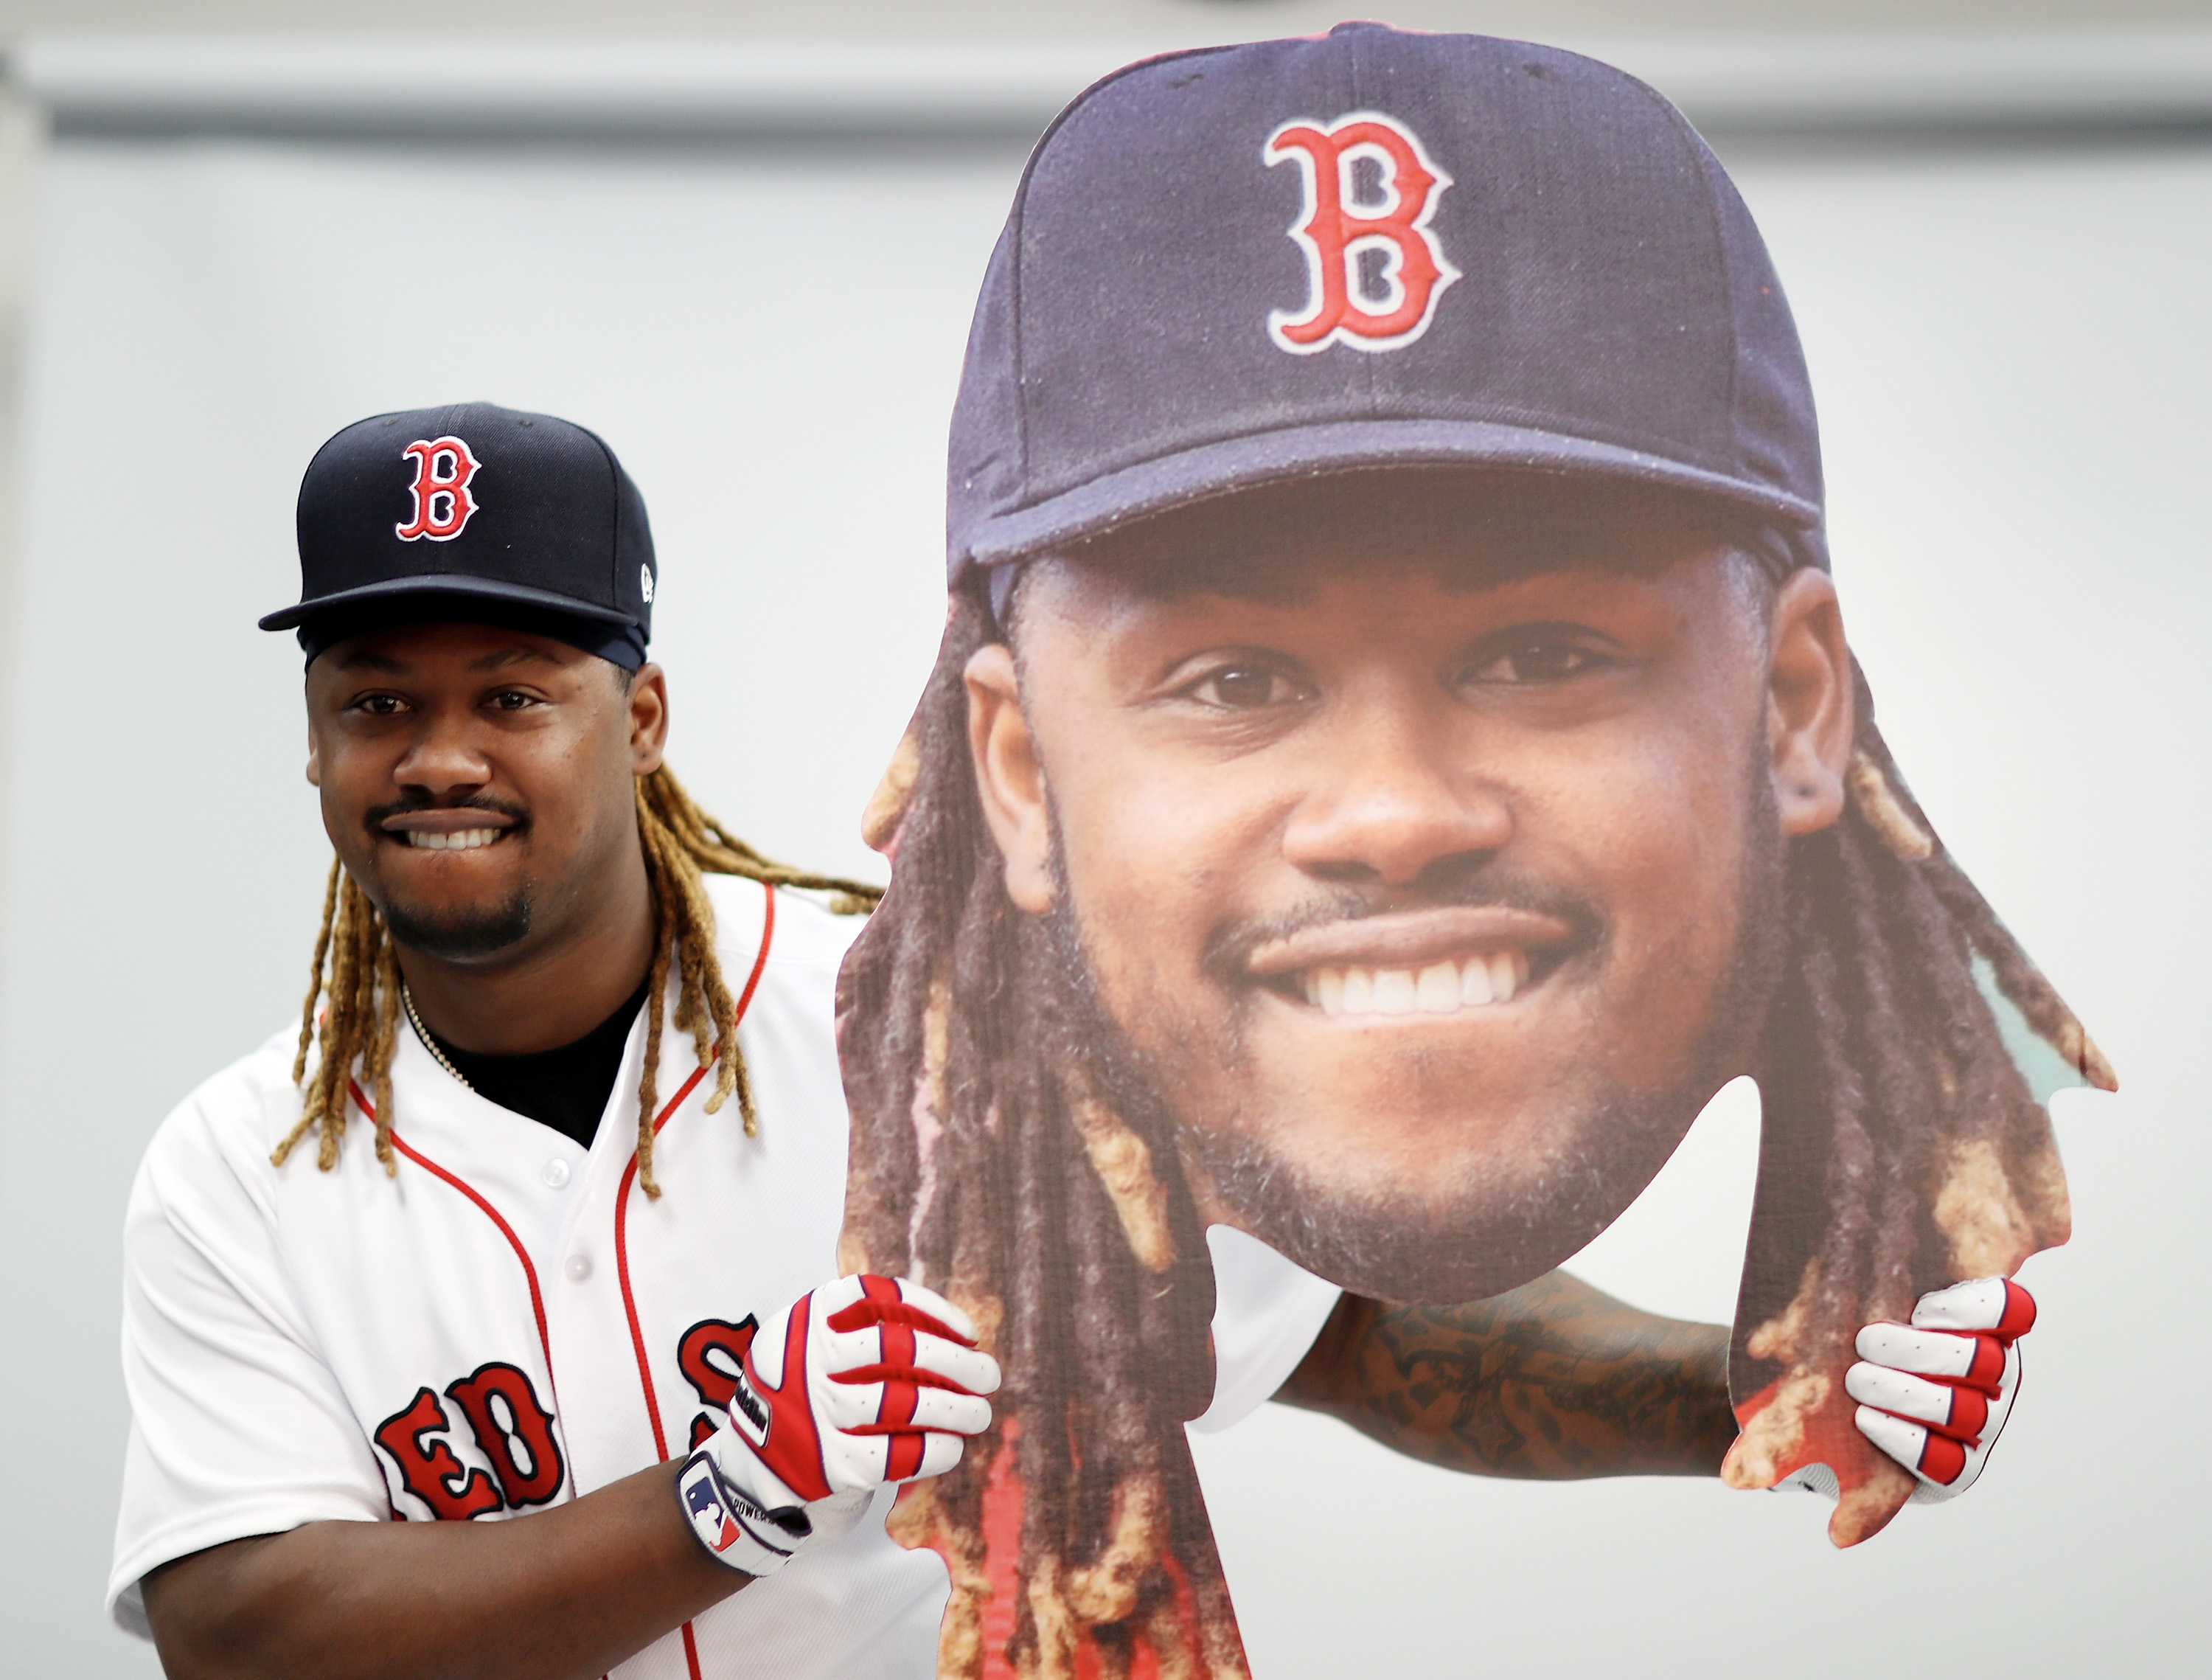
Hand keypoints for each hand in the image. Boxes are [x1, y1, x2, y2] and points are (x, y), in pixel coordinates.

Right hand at [678, 1276, 998, 1573]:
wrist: (747, 1470)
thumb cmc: (799, 1396)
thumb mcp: (807, 1344)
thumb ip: (857, 1327)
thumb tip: (950, 1331)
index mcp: (805, 1319)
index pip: (878, 1296)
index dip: (932, 1310)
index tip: (968, 1332)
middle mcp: (808, 1360)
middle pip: (898, 1348)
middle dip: (955, 1360)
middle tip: (989, 1373)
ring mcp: (817, 1413)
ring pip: (905, 1402)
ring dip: (955, 1408)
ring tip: (981, 1412)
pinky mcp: (831, 1463)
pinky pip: (898, 1453)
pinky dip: (933, 1450)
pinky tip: (951, 1448)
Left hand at [1846, 1276, 2034, 1503]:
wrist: (1847, 1425)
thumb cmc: (1864, 1348)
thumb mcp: (1873, 1305)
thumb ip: (1881, 1277)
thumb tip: (1853, 1221)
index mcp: (1987, 1328)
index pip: (2013, 1308)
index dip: (1973, 1306)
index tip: (1919, 1308)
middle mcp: (1998, 1377)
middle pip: (1983, 1360)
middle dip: (1918, 1350)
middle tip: (1864, 1342)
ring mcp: (1985, 1426)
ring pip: (1964, 1409)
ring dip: (1905, 1392)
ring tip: (1856, 1380)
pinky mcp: (1962, 1471)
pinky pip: (1947, 1461)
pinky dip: (1903, 1438)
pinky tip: (1866, 1419)